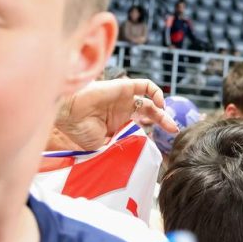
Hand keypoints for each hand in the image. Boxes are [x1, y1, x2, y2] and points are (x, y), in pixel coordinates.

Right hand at [52, 78, 173, 150]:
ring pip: (150, 100)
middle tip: (173, 130)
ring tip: (169, 121)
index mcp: (116, 123)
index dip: (151, 132)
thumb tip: (130, 156)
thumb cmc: (80, 129)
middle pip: (149, 113)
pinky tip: (159, 104)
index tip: (161, 143)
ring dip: (162, 109)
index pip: (140, 125)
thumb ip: (116, 147)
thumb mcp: (100, 145)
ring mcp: (124, 98)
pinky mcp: (125, 86)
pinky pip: (146, 85)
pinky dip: (156, 93)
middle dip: (163, 121)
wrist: (69, 112)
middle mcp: (122, 109)